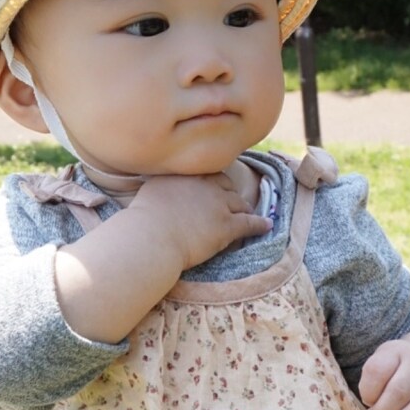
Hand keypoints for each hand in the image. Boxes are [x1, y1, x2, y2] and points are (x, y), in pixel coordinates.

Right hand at [131, 173, 271, 271]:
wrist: (150, 237)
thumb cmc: (142, 221)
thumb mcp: (148, 192)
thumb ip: (159, 185)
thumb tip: (159, 187)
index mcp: (184, 175)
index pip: (204, 172)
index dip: (211, 179)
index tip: (213, 183)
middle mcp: (204, 185)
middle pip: (224, 184)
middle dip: (229, 191)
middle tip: (231, 199)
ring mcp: (218, 205)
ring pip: (238, 202)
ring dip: (244, 207)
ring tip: (248, 212)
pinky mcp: (227, 226)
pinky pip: (249, 223)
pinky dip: (259, 224)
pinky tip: (267, 226)